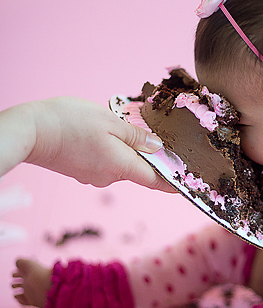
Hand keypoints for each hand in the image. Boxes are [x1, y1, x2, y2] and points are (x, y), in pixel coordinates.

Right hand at [1, 97, 175, 191]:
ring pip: (118, 163)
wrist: (31, 132)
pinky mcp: (79, 170)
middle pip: (137, 169)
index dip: (173, 182)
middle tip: (151, 132)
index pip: (156, 180)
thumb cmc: (70, 123)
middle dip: (145, 154)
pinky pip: (102, 161)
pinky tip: (97, 133)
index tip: (186, 185)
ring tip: (117, 126)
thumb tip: (156, 146)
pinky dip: (107, 149)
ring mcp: (93, 176)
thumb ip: (136, 135)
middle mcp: (110, 177)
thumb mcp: (110, 121)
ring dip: (123, 148)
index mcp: (123, 166)